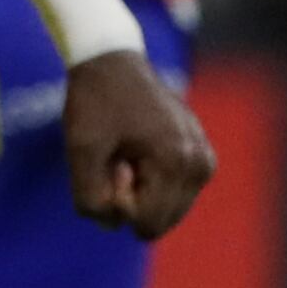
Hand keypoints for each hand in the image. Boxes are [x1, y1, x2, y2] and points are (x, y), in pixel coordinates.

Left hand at [60, 49, 215, 238]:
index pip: (146, 223)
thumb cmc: (94, 103)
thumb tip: (112, 226)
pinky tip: (135, 149)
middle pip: (161, 222)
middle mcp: (201, 165)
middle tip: (116, 158)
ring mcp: (205, 160)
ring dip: (140, 191)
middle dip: (131, 199)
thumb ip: (91, 197)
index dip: (117, 203)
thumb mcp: (80, 150)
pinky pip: (173, 193)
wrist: (112, 61)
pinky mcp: (202, 156)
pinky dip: (150, 181)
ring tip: (125, 152)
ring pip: (168, 210)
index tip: (109, 164)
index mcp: (178, 163)